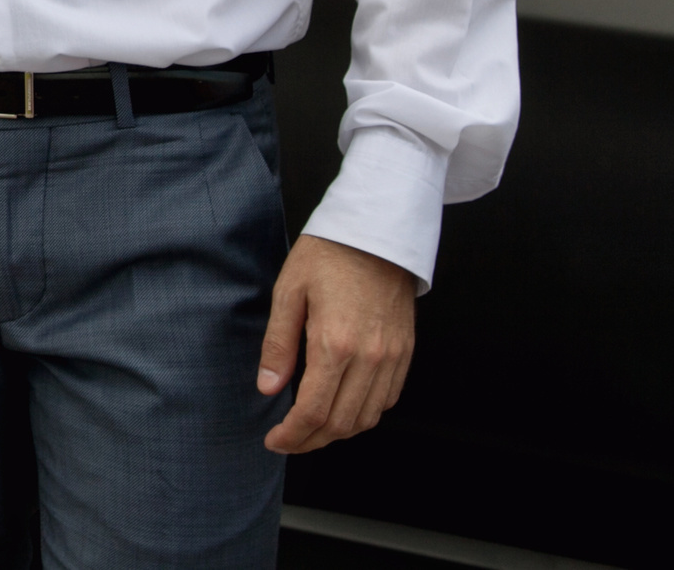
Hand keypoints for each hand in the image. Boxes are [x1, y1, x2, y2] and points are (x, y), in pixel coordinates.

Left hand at [259, 234, 417, 452]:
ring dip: (338, 432)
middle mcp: (369, 357)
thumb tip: (268, 387)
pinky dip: (364, 414)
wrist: (376, 231)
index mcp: (334, 343)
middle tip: (288, 441)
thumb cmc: (327, 255)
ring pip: (367, 418)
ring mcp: (392, 357)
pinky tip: (343, 407)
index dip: (292, 435)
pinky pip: (388, 399)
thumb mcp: (288, 292)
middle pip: (342, 423)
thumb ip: (278, 345)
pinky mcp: (405, 352)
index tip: (274, 441)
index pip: (314, 411)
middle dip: (311, 441)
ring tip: (312, 430)